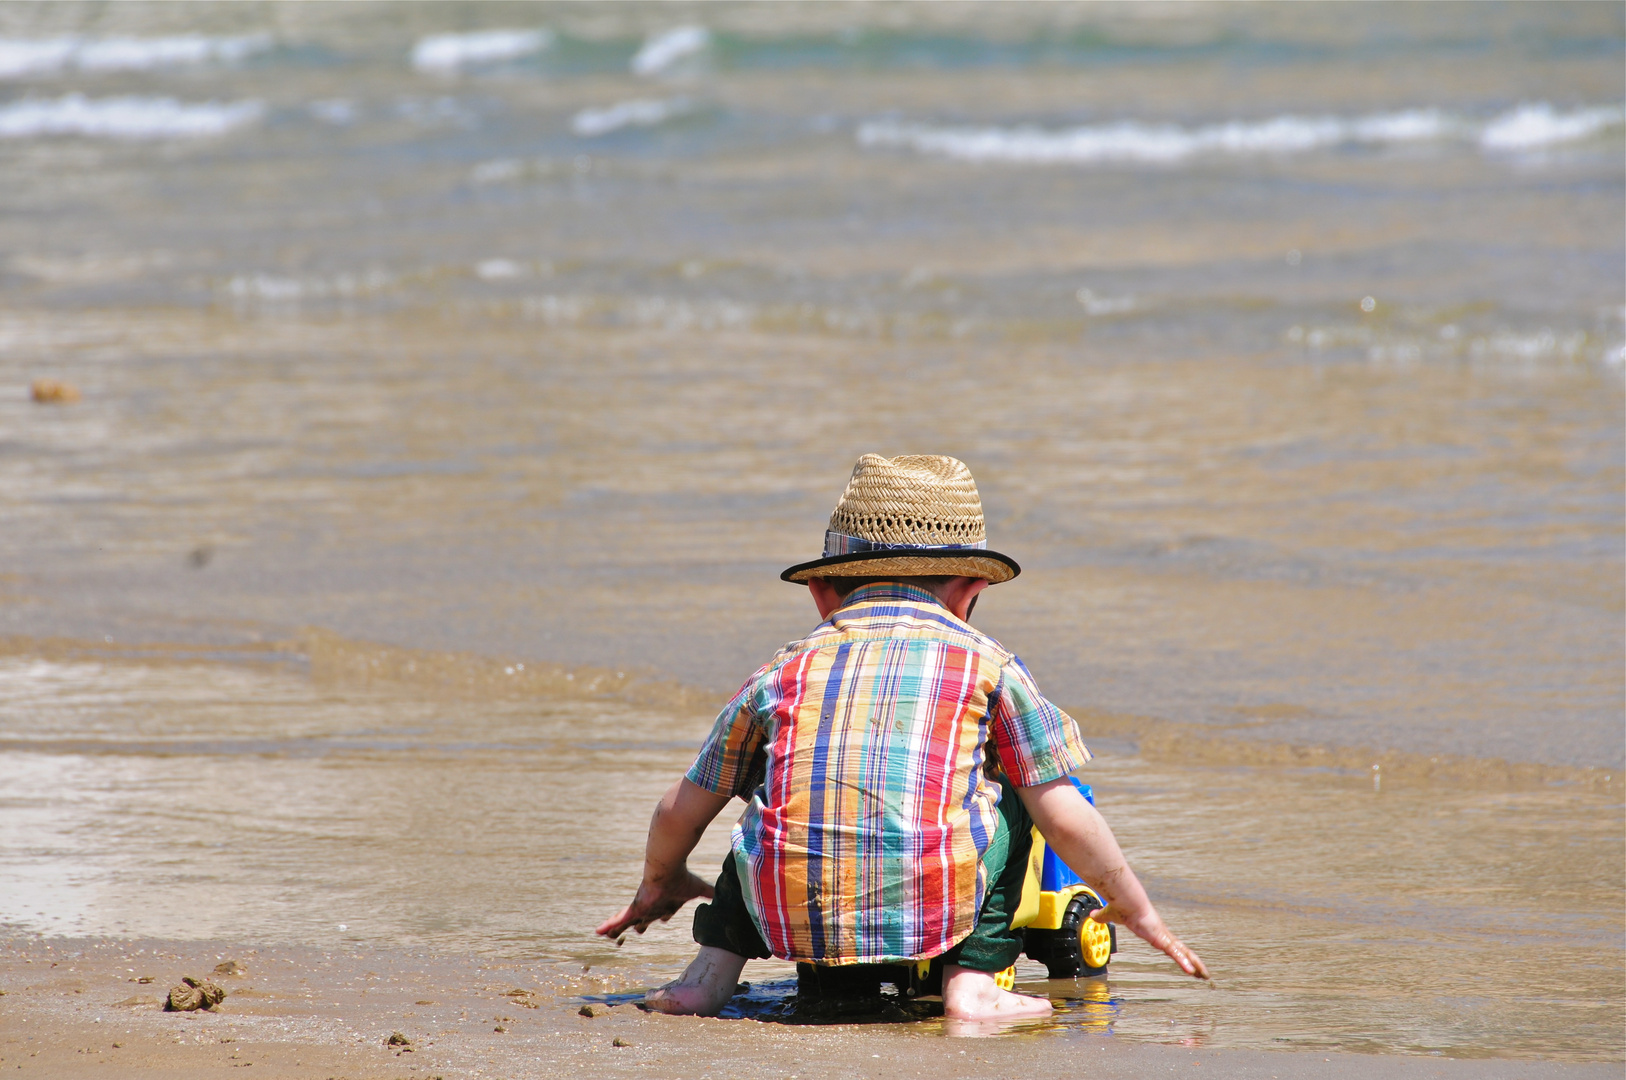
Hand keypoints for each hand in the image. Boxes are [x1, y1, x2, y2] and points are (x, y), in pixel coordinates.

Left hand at [596, 869, 714, 939]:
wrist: (668, 868)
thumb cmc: (681, 878)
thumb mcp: (698, 889)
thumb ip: (710, 893)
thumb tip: (726, 895)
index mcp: (666, 902)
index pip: (664, 912)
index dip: (664, 916)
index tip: (665, 918)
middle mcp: (653, 906)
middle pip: (645, 919)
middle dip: (641, 925)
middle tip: (639, 930)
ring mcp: (642, 907)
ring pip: (628, 922)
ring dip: (619, 929)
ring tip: (610, 936)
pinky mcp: (634, 908)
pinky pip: (618, 920)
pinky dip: (609, 926)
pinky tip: (598, 932)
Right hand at [1088, 903, 1208, 979]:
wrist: (1126, 900)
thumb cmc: (1122, 906)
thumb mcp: (1111, 916)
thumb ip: (1104, 917)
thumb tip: (1092, 915)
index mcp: (1154, 932)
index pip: (1170, 945)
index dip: (1178, 952)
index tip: (1185, 960)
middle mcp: (1162, 935)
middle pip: (1182, 951)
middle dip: (1193, 962)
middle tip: (1203, 973)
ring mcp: (1163, 937)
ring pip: (1183, 954)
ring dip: (1195, 965)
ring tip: (1205, 976)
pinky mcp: (1161, 938)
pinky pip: (1175, 953)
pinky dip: (1183, 962)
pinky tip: (1191, 972)